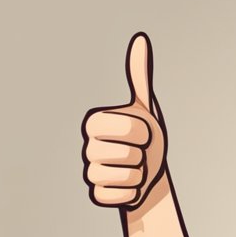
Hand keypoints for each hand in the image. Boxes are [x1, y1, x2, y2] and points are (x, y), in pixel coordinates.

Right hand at [81, 33, 166, 207]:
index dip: (146, 132)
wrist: (149, 172)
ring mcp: (89, 172)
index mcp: (94, 122)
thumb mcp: (145, 108)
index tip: (142, 133)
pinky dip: (133, 193)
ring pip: (127, 177)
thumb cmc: (146, 137)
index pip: (133, 128)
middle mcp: (86, 147)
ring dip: (141, 175)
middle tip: (139, 153)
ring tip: (135, 169)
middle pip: (130, 154)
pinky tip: (128, 186)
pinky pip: (120, 197)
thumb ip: (140, 76)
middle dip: (145, 156)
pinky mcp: (96, 195)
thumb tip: (140, 39)